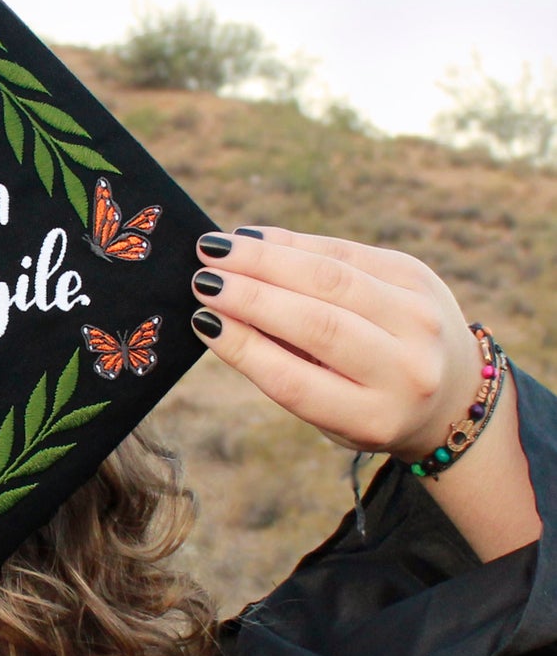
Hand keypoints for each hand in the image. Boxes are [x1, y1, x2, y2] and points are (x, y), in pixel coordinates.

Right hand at [188, 227, 479, 459]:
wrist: (454, 391)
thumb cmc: (365, 402)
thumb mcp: (330, 411)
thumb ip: (283, 366)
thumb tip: (219, 312)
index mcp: (374, 417)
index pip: (295, 379)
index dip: (244, 347)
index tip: (201, 319)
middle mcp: (407, 368)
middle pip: (318, 324)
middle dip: (252, 295)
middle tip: (201, 277)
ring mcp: (419, 316)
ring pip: (332, 278)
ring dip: (266, 259)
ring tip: (216, 249)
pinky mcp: (417, 275)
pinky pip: (346, 251)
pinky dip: (293, 242)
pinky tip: (252, 238)